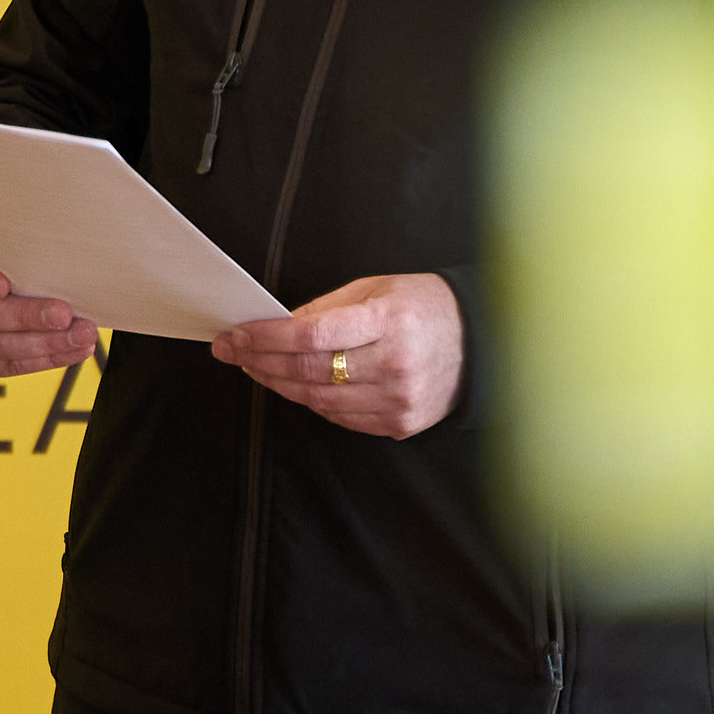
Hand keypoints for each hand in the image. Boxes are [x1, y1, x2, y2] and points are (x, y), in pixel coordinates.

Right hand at [0, 234, 100, 378]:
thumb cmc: (7, 255)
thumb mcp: (5, 240)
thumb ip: (18, 244)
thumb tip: (58, 252)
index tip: (4, 284)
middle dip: (26, 315)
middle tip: (63, 314)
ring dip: (43, 343)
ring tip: (79, 336)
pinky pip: (3, 366)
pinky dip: (43, 360)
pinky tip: (71, 351)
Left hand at [214, 273, 465, 439]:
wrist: (481, 343)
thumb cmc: (424, 307)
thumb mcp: (377, 289)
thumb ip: (327, 308)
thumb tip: (277, 325)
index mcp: (388, 320)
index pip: (313, 333)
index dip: (267, 337)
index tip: (236, 335)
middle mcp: (394, 363)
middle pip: (309, 371)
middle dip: (261, 361)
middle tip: (233, 352)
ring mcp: (397, 399)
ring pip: (319, 400)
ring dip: (279, 385)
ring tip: (256, 367)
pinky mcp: (399, 424)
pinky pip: (340, 417)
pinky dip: (311, 401)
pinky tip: (293, 386)